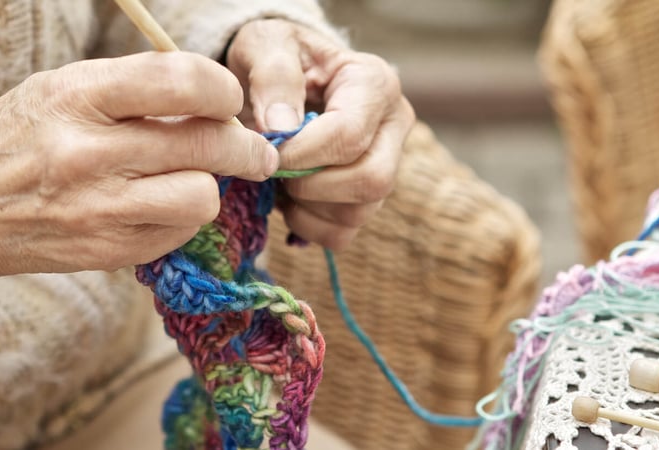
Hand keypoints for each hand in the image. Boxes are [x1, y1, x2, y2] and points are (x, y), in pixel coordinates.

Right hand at [0, 52, 278, 279]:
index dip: (223, 90)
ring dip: (210, 188)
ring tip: (197, 179)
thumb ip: (136, 89)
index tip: (229, 99)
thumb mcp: (62, 89)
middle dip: (246, 147)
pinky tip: (161, 206)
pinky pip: (177, 234)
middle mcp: (88, 154)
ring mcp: (97, 210)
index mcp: (77, 97)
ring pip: (202, 198)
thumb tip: (215, 103)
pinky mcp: (105, 253)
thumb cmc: (20, 137)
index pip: (181, 82)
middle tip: (256, 151)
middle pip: (206, 146)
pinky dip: (181, 219)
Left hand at [226, 19, 414, 249]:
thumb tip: (282, 128)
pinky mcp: (367, 198)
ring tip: (277, 178)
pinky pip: (343, 234)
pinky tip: (287, 199)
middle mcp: (393, 126)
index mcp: (375, 83)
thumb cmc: (277, 55)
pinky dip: (307, 226)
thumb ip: (274, 77)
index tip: (265, 150)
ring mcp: (386, 165)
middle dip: (311, 186)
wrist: (281, 74)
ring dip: (305, 207)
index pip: (349, 135)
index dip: (301, 153)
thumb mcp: (267, 44)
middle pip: (372, 181)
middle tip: (274, 170)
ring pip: (358, 213)